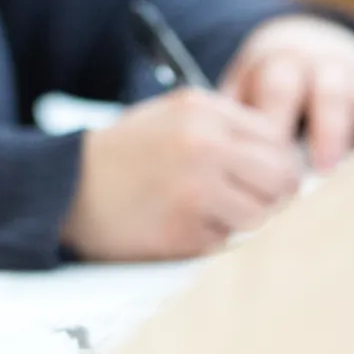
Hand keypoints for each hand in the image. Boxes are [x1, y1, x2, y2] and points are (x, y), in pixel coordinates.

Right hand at [60, 88, 303, 260]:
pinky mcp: (186, 231)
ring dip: (247, 222)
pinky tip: (186, 227)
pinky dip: (216, 240)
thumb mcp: (173, 116)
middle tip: (249, 204)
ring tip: (215, 216)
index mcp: (204, 111)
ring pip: (264, 216)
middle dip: (274, 197)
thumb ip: (228, 129)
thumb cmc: (125, 154)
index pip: (279, 142)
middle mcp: (205, 145)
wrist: (65, 186)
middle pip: (284, 180)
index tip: (263, 180)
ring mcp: (197, 190)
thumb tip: (288, 162)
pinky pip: (230, 242)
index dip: (277, 166)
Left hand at [222, 15, 353, 171]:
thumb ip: (232, 119)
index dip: (277, 125)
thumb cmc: (269, 83)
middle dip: (328, 131)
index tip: (269, 165)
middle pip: (330, 93)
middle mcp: (326, 65)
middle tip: (322, 172)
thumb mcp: (244, 86)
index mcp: (282, 62)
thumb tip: (215, 164)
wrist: (311, 40)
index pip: (279, 88)